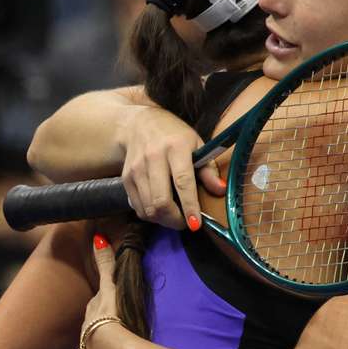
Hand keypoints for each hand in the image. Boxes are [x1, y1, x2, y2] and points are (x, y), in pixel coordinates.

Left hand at [78, 233, 122, 348]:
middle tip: (117, 319)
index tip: (110, 301)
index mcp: (92, 311)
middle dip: (103, 319)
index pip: (98, 302)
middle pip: (95, 320)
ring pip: (98, 341)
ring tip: (120, 342)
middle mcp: (87, 330)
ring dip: (107, 341)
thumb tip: (98, 238)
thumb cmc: (110, 317)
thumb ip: (106, 265)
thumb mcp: (110, 288)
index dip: (105, 300)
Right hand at [118, 105, 225, 229]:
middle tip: (186, 223)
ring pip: (148, 207)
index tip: (195, 224)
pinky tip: (160, 210)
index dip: (190, 205)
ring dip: (164, 220)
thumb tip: (221, 190)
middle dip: (175, 220)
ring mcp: (137, 168)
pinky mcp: (126, 178)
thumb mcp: (197, 144)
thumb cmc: (174, 136)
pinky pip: (138, 207)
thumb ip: (208, 169)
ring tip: (175, 218)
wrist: (139, 124)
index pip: (182, 181)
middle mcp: (153, 157)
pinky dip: (150, 215)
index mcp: (176, 147)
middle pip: (161, 200)